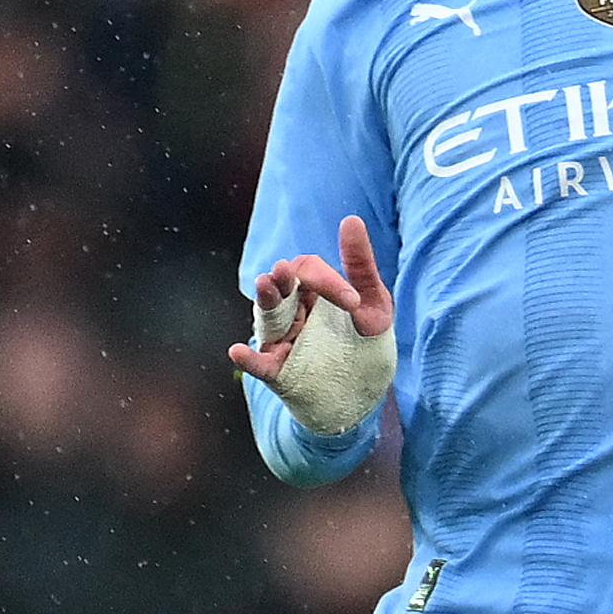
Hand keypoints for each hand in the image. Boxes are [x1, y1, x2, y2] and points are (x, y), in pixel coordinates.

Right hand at [227, 216, 392, 389]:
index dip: (326, 280)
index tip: (353, 301)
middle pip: (279, 288)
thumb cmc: (366, 343)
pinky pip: (259, 364)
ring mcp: (283, 341)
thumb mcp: (374, 304)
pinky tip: (238, 351)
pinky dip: (248, 359)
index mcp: (313, 291)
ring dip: (265, 302)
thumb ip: (360, 266)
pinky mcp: (278, 372)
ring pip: (267, 318)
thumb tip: (351, 219)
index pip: (307, 271)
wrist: (364, 394)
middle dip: (280, 280)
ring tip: (265, 286)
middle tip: (283, 272)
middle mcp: (293, 312)